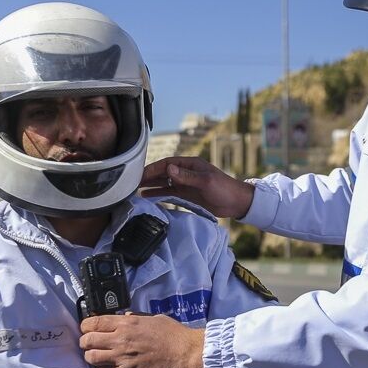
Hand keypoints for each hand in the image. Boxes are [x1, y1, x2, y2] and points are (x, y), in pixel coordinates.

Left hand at [79, 313, 205, 367]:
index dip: (85, 326)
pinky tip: (109, 366)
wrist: (186, 355)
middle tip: (90, 344)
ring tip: (98, 356)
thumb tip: (123, 317)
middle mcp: (120, 340)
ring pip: (91, 358)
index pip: (93, 323)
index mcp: (127, 323)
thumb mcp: (153, 318)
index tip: (87, 329)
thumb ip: (135, 318)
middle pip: (87, 341)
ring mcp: (122, 359)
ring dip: (91, 356)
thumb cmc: (174, 335)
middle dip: (85, 342)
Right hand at [140, 157, 254, 218]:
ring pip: (164, 183)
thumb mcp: (205, 182)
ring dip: (150, 185)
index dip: (152, 168)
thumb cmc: (224, 188)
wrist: (237, 203)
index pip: (166, 163)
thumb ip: (186, 177)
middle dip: (147, 176)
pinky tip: (147, 196)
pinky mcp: (187, 195)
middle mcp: (186, 172)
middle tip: (131, 182)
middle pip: (162, 172)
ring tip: (134, 189)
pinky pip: (169, 193)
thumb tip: (168, 168)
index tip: (139, 174)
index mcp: (190, 164)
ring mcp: (186, 184)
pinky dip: (158, 194)